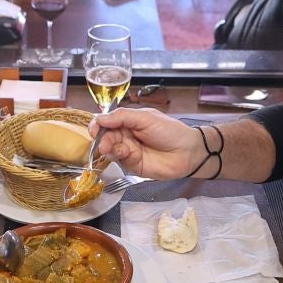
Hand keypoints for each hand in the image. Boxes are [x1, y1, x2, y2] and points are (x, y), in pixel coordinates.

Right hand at [90, 108, 205, 179]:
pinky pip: (120, 161)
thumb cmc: (169, 130)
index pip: (106, 122)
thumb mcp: (145, 118)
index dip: (98, 125)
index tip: (94, 129)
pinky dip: (121, 157)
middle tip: (105, 144)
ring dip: (110, 149)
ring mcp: (129, 151)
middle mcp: (126, 135)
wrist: (187, 152)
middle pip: (105, 137)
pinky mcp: (133, 165)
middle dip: (102, 140)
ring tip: (120, 149)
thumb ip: (121, 117)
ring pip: (110, 150)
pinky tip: (129, 154)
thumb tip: (99, 118)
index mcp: (128, 121)